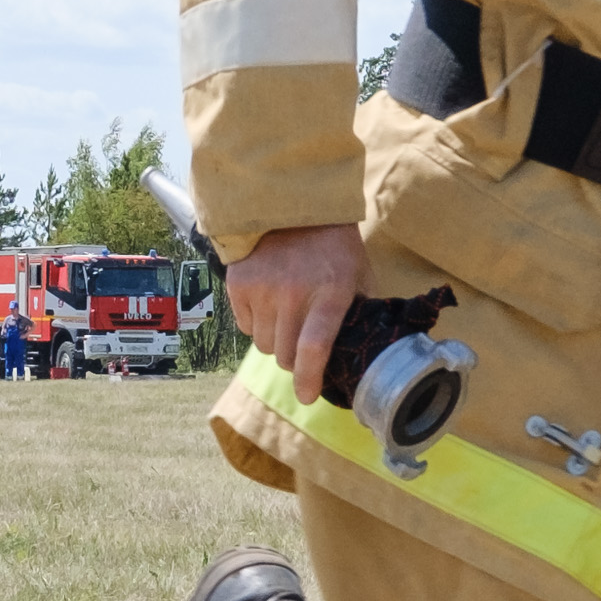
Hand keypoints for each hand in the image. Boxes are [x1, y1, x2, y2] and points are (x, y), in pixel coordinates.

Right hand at [224, 223, 365, 402]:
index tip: (307, 396)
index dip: (309, 379)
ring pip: (262, 345)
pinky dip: (255, 322)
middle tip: (302, 341)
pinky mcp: (238, 283)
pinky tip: (268, 300)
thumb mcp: (359, 277)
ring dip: (274, 340)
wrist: (295, 204)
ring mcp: (262, 288)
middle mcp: (293, 293)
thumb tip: (361, 354)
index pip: (314, 348)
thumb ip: (359, 314)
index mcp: (330, 294)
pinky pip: (244, 326)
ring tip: (286, 315)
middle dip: (294, 359)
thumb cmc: (334, 247)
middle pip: (284, 356)